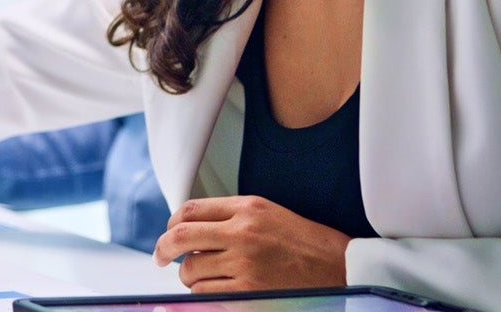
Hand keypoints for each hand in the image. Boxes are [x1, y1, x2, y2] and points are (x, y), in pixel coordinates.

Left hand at [153, 196, 352, 292]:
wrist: (340, 269)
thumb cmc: (304, 242)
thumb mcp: (268, 213)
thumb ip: (228, 215)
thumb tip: (186, 226)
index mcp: (247, 208)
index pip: (189, 210)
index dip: (172, 224)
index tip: (169, 235)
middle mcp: (242, 232)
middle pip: (180, 237)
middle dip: (162, 249)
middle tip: (160, 258)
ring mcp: (244, 263)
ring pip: (190, 271)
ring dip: (189, 277)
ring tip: (203, 277)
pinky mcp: (248, 291)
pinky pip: (206, 294)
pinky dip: (203, 294)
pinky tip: (215, 290)